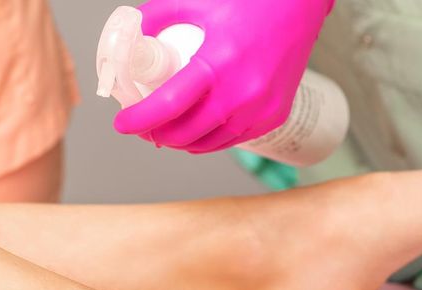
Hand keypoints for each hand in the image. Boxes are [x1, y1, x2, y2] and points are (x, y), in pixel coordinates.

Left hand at [114, 0, 334, 152]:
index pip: (167, 105)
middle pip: (183, 133)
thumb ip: (155, 17)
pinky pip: (231, 140)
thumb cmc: (250, 1)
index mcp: (218, 62)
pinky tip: (196, 129)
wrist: (299, 4)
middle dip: (154, 134)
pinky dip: (208, 140)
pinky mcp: (274, 116)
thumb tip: (127, 41)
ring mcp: (261, 108)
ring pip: (206, 143)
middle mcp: (242, 91)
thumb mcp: (195, 2)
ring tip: (165, 129)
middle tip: (141, 126)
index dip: (138, 120)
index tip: (122, 122)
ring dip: (179, 142)